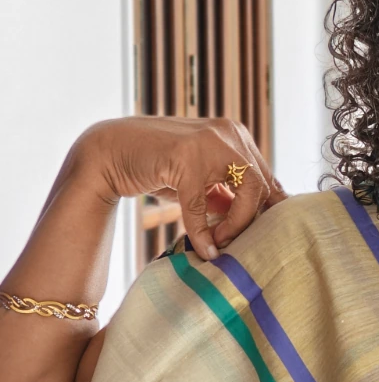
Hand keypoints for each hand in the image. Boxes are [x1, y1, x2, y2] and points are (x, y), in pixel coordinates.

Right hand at [74, 116, 285, 261]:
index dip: (266, 208)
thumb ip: (226, 194)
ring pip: (245, 189)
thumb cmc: (158, 168)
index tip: (261, 233)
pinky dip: (203, 232)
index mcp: (235, 135)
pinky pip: (201, 204)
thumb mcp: (201, 181)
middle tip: (233, 240)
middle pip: (261, 183)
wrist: (110, 153)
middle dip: (251, 218)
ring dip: (235, 223)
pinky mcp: (183, 158)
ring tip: (220, 241)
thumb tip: (256, 220)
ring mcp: (207, 142)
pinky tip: (204, 249)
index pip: (265, 176)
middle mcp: (227, 133)